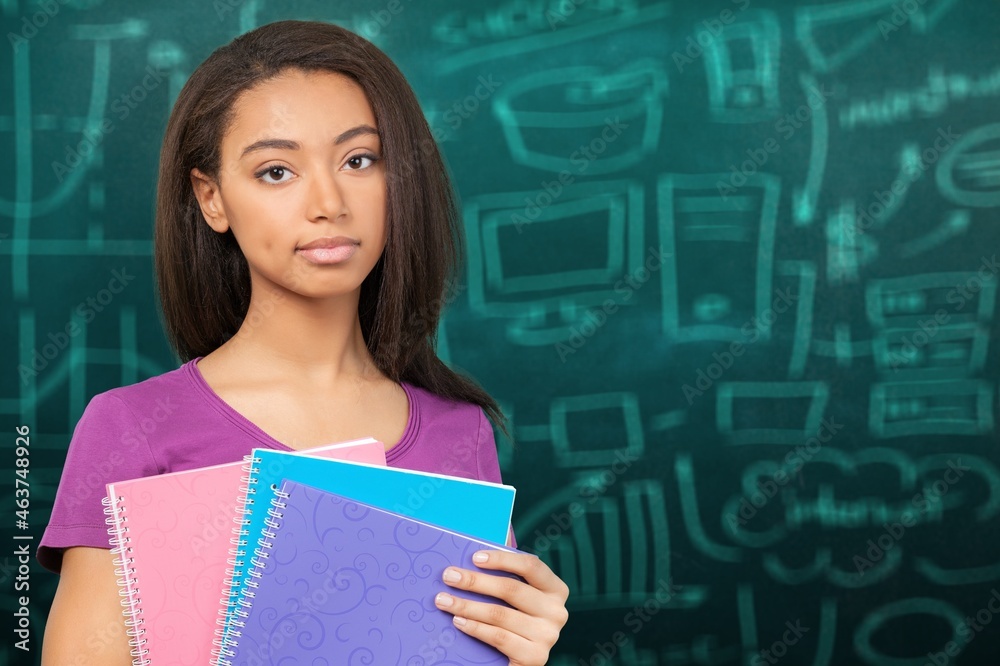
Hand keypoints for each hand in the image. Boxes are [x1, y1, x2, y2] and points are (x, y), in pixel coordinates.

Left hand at [434, 550, 569, 664]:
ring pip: (500, 614)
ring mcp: (548, 636)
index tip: (474, 557)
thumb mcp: (518, 600)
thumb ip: (507, 579)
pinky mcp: (535, 657)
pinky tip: (458, 621)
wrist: (521, 661)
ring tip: (444, 600)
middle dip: (475, 581)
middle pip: (511, 589)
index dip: (502, 559)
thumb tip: (474, 559)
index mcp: (556, 589)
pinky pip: (498, 637)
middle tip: (449, 576)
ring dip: (467, 606)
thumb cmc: (516, 622)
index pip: (531, 566)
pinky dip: (475, 628)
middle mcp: (557, 612)